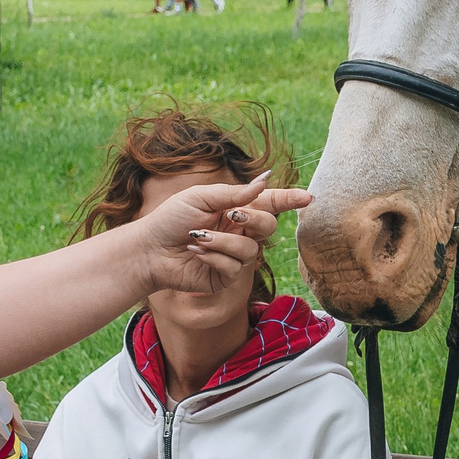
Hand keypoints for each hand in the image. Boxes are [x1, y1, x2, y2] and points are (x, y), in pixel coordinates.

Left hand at [137, 175, 313, 296]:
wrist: (149, 250)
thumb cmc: (170, 219)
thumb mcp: (200, 198)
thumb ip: (234, 193)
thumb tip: (264, 181)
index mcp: (235, 209)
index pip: (269, 203)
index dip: (289, 200)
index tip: (309, 197)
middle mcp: (238, 233)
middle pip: (268, 227)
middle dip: (252, 220)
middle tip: (230, 216)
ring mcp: (233, 256)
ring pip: (251, 250)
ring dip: (222, 242)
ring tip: (197, 238)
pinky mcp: (224, 278)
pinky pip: (235, 268)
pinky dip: (214, 258)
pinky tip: (196, 254)